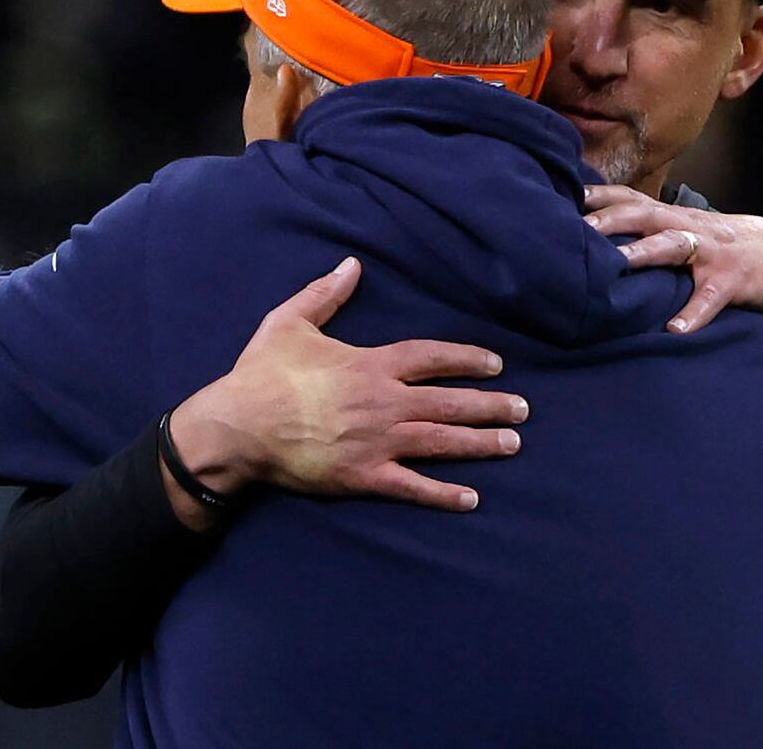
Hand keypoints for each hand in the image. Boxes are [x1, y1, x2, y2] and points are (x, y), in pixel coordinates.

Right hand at [164, 257, 527, 524]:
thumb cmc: (261, 374)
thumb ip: (324, 294)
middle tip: (524, 409)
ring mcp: (377, 442)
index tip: (495, 364)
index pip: (432, 358)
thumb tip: (351, 264)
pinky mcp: (363, 476)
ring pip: (441, 441)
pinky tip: (471, 498)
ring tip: (512, 443)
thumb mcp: (289, 322)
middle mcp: (384, 402)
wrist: (238, 427)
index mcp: (371, 365)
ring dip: (480, 443)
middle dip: (490, 405)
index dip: (467, 359)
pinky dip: (443, 493)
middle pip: (449, 401)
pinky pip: (412, 487)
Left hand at [583, 185, 762, 333]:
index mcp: (676, 216)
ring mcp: (713, 252)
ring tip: (618, 265)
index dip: (600, 195)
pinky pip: (711, 298)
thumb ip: (654, 227)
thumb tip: (604, 231)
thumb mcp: (690, 229)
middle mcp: (690, 227)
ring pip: (674, 246)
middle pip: (645, 213)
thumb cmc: (728, 244)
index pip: (632, 197)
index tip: (564, 196)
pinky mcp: (733, 281)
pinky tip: (676, 330)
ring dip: (645, 254)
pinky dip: (694, 314)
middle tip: (577, 228)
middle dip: (610, 218)